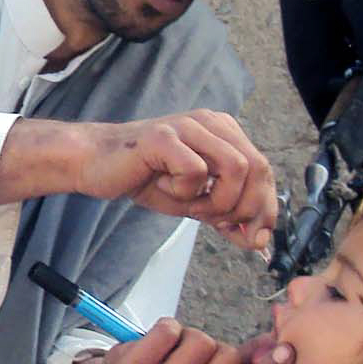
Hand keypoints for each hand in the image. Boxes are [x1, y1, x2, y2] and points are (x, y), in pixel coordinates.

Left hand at [65, 322, 293, 363]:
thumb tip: (275, 347)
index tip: (286, 349)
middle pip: (225, 356)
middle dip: (216, 349)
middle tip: (195, 361)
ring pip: (199, 341)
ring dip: (190, 338)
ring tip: (174, 355)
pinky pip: (168, 330)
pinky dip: (167, 328)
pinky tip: (156, 346)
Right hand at [72, 112, 277, 249]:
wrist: (96, 164)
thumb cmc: (144, 177)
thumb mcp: (195, 202)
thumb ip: (227, 216)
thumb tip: (258, 240)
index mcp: (223, 131)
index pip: (264, 168)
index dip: (266, 207)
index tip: (256, 236)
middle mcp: (211, 122)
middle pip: (257, 167)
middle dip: (248, 208)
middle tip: (224, 227)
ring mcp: (189, 126)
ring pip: (235, 168)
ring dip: (218, 201)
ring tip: (191, 206)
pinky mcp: (165, 137)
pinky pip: (196, 171)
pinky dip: (186, 192)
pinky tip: (166, 188)